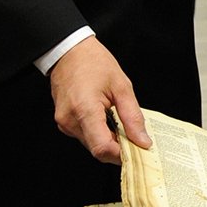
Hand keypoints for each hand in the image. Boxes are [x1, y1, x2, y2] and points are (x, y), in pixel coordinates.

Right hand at [49, 35, 148, 163]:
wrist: (69, 51)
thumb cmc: (93, 62)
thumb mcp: (121, 86)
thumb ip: (133, 117)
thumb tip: (142, 141)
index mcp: (84, 110)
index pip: (102, 148)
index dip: (122, 155)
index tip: (138, 151)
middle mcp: (70, 120)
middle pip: (98, 149)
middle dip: (118, 148)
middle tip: (135, 138)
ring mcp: (64, 122)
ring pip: (91, 144)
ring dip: (109, 140)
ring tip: (120, 123)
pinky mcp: (63, 122)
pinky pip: (85, 136)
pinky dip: (99, 133)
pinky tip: (107, 120)